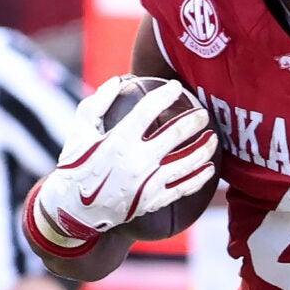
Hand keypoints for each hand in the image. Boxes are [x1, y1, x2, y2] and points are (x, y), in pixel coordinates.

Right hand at [37, 77, 215, 238]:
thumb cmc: (77, 163)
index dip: (166, 94)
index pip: (149, 109)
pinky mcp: (153, 201)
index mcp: (119, 140)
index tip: (176, 86)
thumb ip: (98, 102)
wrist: (75, 209)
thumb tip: (119, 80)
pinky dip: (199, 178)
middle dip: (195, 120)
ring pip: (186, 162)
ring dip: (204, 148)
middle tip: (204, 113)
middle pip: (176, 134)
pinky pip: (183, 188)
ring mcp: (148, 183)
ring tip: (213, 137)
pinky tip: (209, 169)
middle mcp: (137, 161)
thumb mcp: (80, 130)